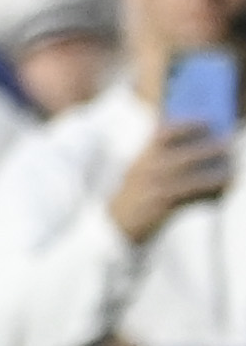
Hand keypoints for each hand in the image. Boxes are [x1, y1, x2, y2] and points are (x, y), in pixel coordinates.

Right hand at [109, 116, 231, 243]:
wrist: (115, 225)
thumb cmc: (137, 194)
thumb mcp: (142, 171)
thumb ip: (162, 155)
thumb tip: (200, 143)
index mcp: (142, 158)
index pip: (163, 134)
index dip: (186, 125)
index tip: (207, 120)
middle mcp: (146, 171)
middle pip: (182, 156)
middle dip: (207, 149)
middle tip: (226, 143)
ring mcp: (153, 189)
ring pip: (189, 177)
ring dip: (213, 171)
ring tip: (230, 168)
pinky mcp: (160, 206)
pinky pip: (190, 196)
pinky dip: (208, 190)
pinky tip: (222, 186)